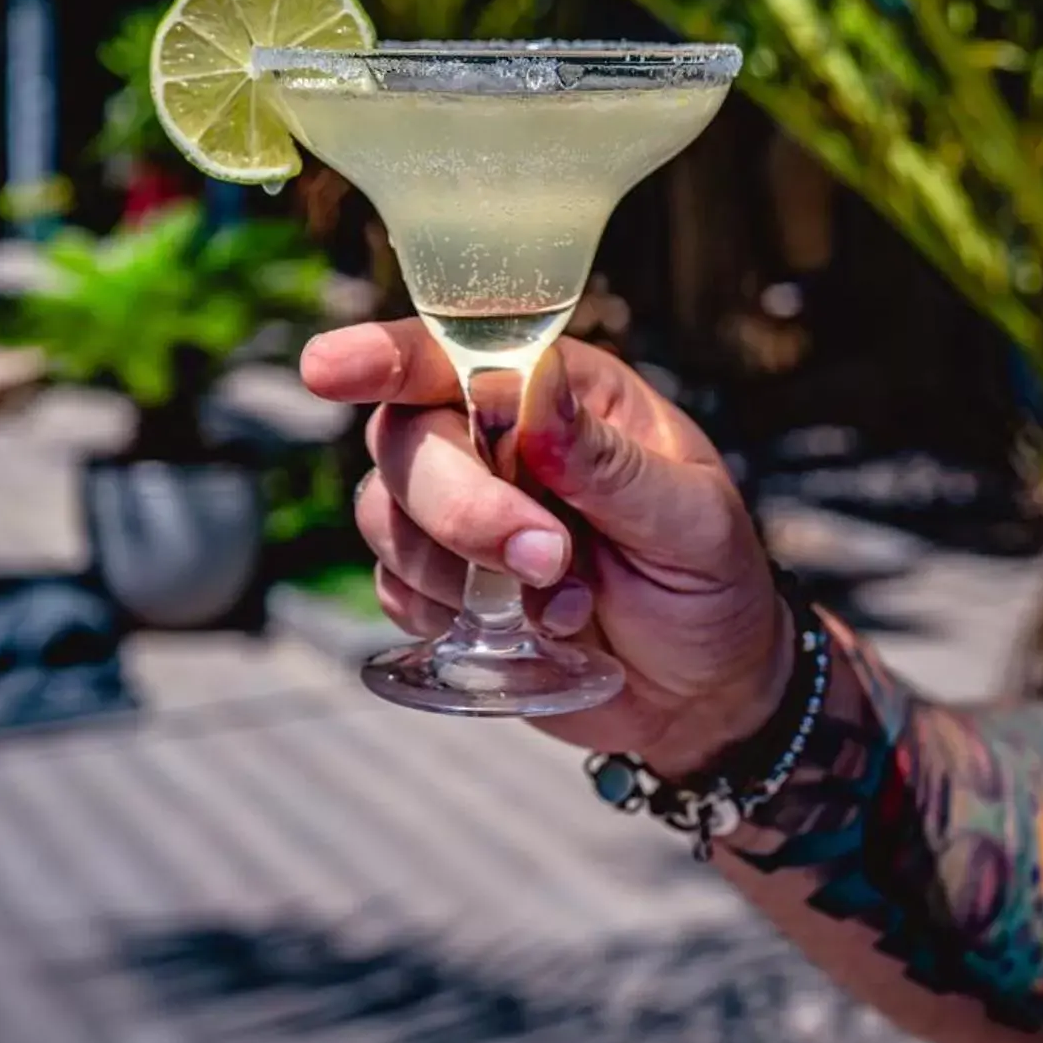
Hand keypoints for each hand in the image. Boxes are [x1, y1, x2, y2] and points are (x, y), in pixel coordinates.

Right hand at [300, 320, 792, 772]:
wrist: (705, 692)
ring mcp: (456, 508)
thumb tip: (532, 386)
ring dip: (460, 570)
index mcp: (559, 389)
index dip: (385, 355)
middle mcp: (493, 434)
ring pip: (384, 513)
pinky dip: (448, 615)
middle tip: (551, 558)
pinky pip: (393, 587)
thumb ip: (608, 460)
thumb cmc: (712, 583)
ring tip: (567, 603)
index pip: (456, 349)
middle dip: (461, 505)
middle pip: (406, 436)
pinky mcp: (437, 582)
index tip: (330, 370)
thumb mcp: (691, 519)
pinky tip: (525, 628)